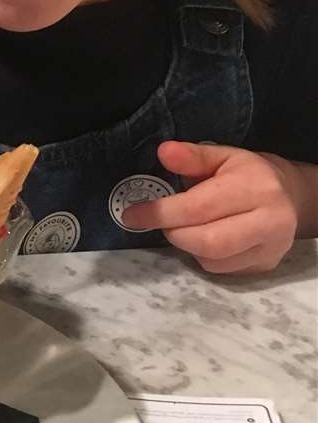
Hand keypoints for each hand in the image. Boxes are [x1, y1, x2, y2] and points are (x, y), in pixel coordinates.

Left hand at [123, 142, 307, 273]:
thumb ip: (192, 156)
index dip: (160, 213)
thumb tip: (164, 152)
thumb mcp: (222, 155)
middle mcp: (270, 221)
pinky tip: (203, 238)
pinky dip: (202, 256)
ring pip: (213, 261)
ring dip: (186, 246)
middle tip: (161, 221)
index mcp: (256, 188)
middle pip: (208, 242)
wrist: (290, 196)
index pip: (199, 208)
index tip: (132, 214)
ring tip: (183, 226)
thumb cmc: (247, 173)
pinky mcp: (266, 265)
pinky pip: (222, 270)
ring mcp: (271, 248)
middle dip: (173, 233)